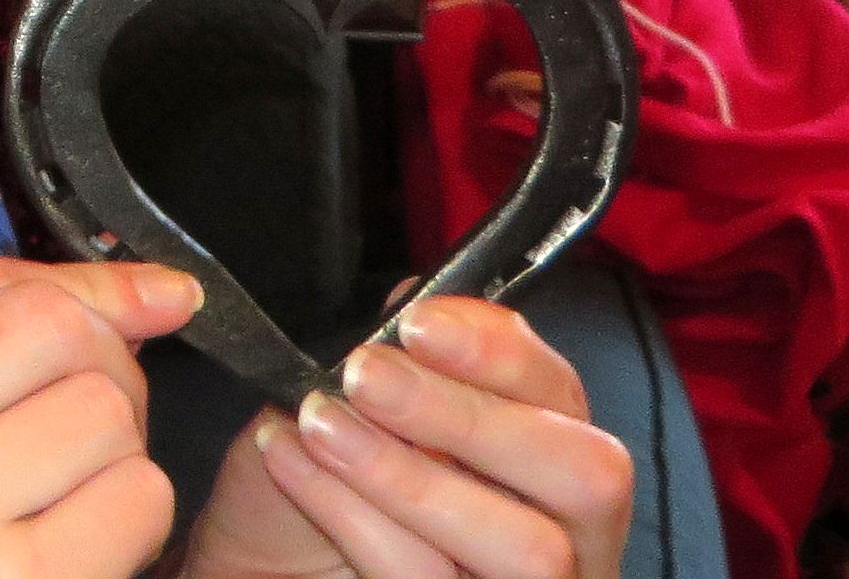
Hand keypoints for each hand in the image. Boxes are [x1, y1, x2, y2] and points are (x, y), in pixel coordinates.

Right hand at [0, 252, 202, 578]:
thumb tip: (164, 291)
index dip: (82, 290)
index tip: (145, 305)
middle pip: (53, 329)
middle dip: (102, 369)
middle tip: (76, 436)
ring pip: (105, 409)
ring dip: (113, 458)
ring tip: (54, 507)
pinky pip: (137, 497)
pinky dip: (130, 525)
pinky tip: (72, 559)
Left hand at [179, 298, 631, 578]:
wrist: (263, 564)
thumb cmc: (317, 491)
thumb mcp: (350, 410)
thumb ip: (400, 357)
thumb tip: (417, 296)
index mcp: (547, 454)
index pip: (564, 394)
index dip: (499, 351)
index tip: (418, 323)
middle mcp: (567, 532)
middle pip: (586, 476)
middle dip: (473, 417)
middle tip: (367, 376)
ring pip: (528, 547)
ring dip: (410, 474)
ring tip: (321, 425)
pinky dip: (357, 518)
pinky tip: (294, 465)